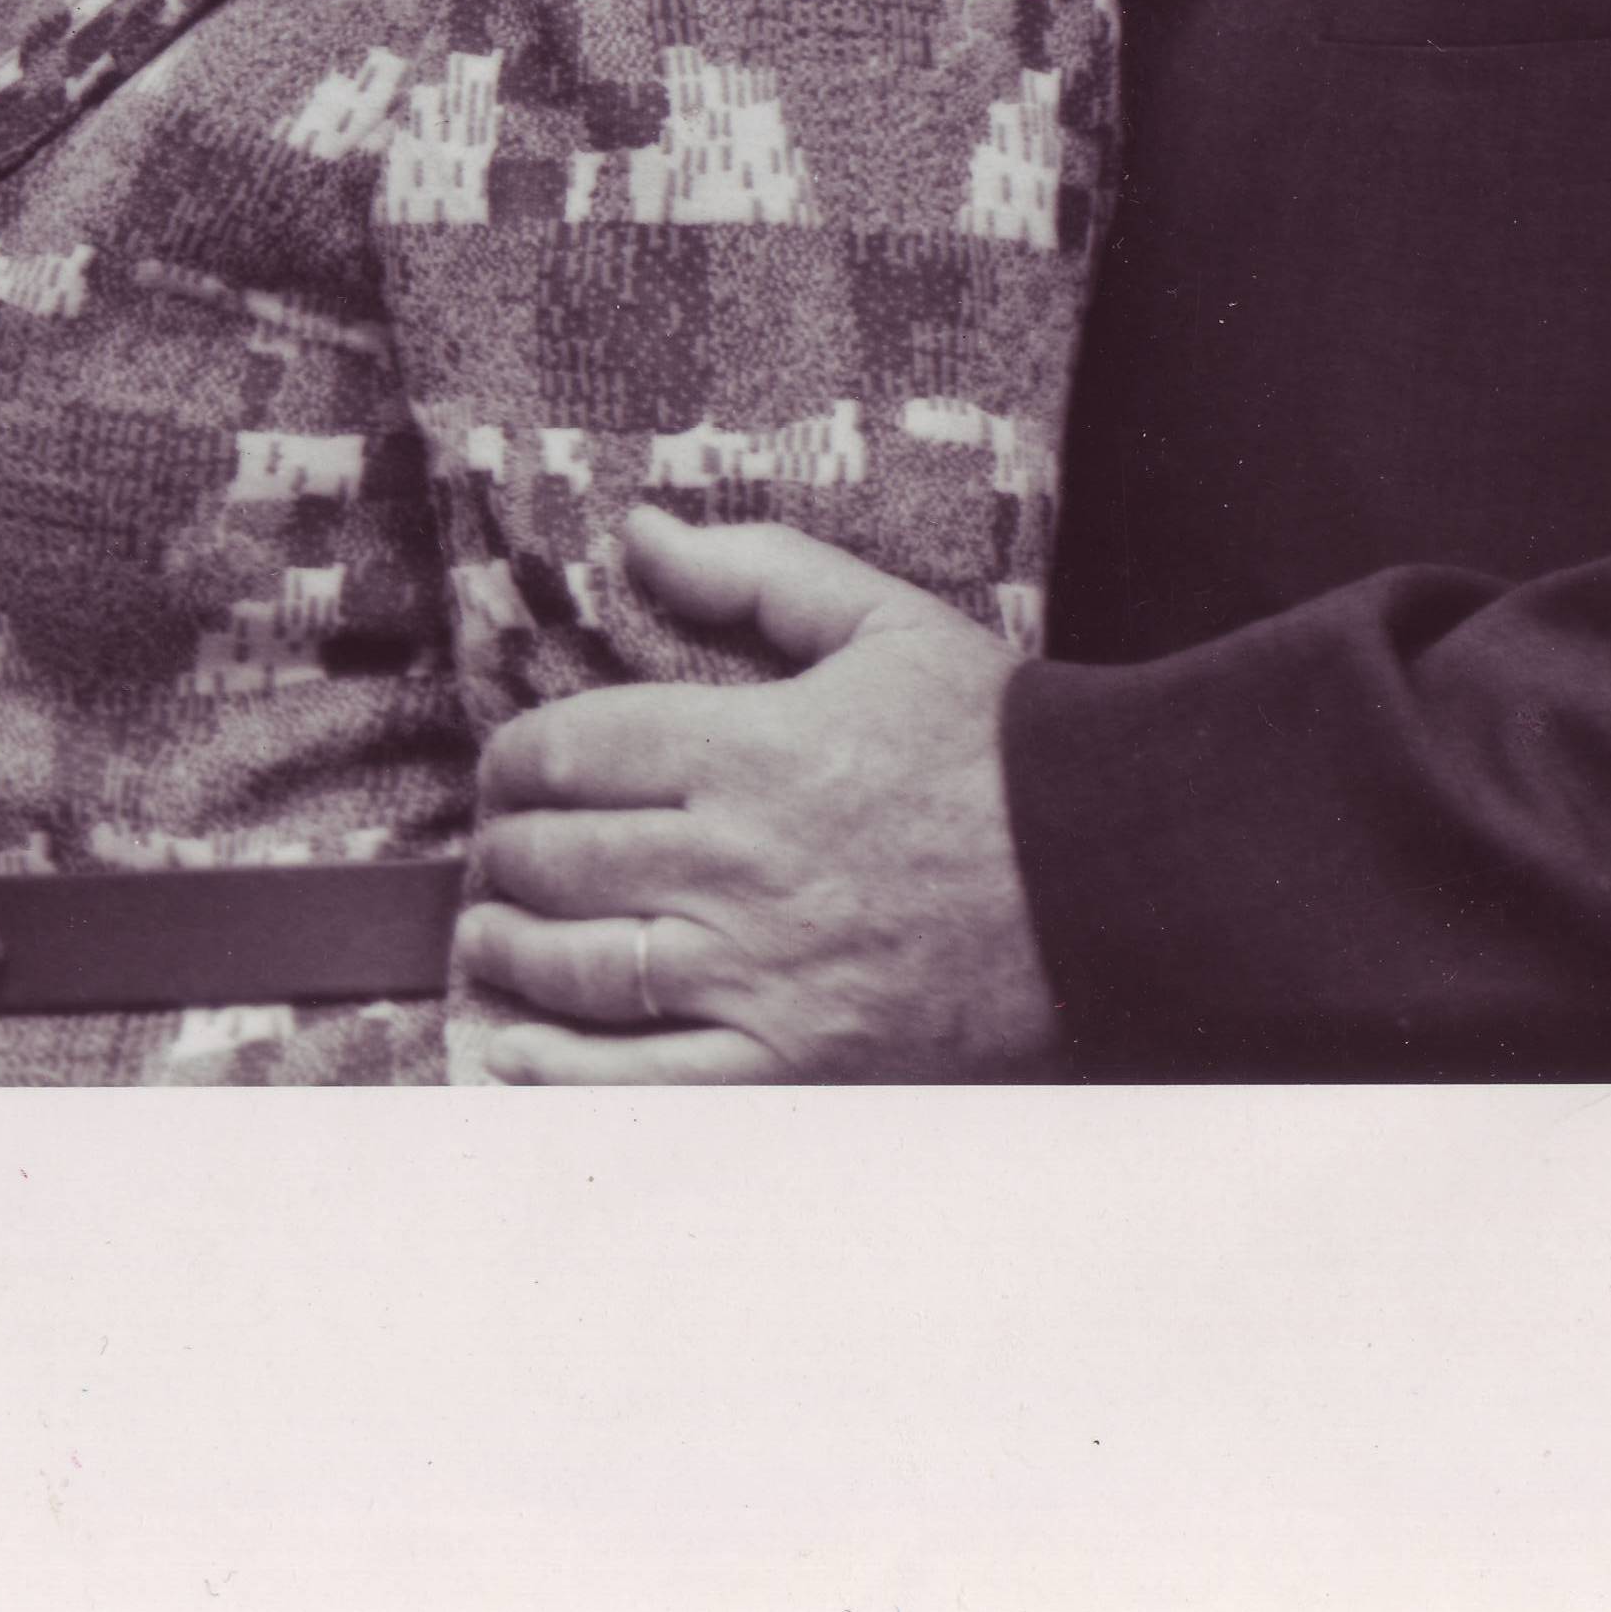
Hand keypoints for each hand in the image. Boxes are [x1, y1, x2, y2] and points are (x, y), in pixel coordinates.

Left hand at [451, 509, 1063, 1081]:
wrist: (1120, 873)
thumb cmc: (998, 745)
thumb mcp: (882, 622)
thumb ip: (753, 570)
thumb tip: (637, 530)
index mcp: (752, 747)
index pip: (571, 750)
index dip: (514, 763)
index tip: (508, 773)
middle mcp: (741, 862)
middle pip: (559, 857)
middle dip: (505, 853)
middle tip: (495, 855)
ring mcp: (764, 973)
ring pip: (581, 965)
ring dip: (509, 951)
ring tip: (490, 940)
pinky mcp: (798, 1064)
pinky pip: (645, 1081)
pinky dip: (563, 1069)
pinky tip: (517, 1048)